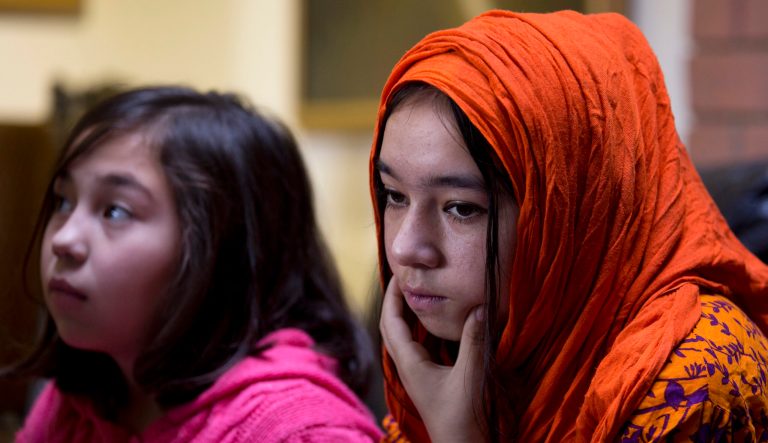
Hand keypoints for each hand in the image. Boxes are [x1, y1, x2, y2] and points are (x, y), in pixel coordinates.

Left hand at [379, 276, 485, 442]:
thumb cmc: (464, 419)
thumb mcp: (471, 378)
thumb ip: (475, 342)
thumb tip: (480, 306)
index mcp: (410, 364)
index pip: (391, 321)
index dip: (392, 296)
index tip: (399, 273)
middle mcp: (409, 367)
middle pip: (392, 327)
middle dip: (396, 301)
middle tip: (408, 278)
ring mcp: (418, 375)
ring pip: (406, 338)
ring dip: (409, 315)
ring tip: (422, 292)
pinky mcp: (430, 381)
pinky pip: (421, 347)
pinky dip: (424, 330)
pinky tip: (439, 322)